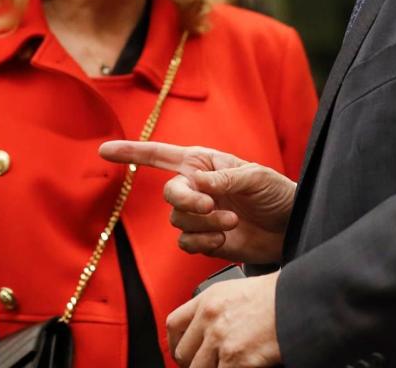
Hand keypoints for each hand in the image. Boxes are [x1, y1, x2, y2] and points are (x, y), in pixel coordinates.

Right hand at [98, 141, 294, 263]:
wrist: (292, 226)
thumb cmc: (277, 192)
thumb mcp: (254, 177)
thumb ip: (223, 179)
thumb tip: (195, 183)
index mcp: (203, 163)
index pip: (160, 155)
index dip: (131, 152)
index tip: (104, 150)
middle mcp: (196, 187)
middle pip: (170, 194)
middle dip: (188, 202)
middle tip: (212, 206)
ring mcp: (199, 215)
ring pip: (179, 222)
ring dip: (205, 225)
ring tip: (232, 223)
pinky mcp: (205, 239)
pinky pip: (186, 243)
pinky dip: (204, 244)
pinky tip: (224, 241)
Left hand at [167, 273, 280, 367]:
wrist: (298, 301)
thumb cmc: (277, 296)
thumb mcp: (237, 291)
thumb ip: (217, 309)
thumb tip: (208, 329)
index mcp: (208, 299)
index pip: (174, 324)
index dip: (175, 343)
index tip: (181, 352)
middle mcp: (209, 318)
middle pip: (183, 352)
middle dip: (191, 364)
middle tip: (204, 365)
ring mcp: (221, 339)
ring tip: (223, 366)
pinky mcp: (235, 358)